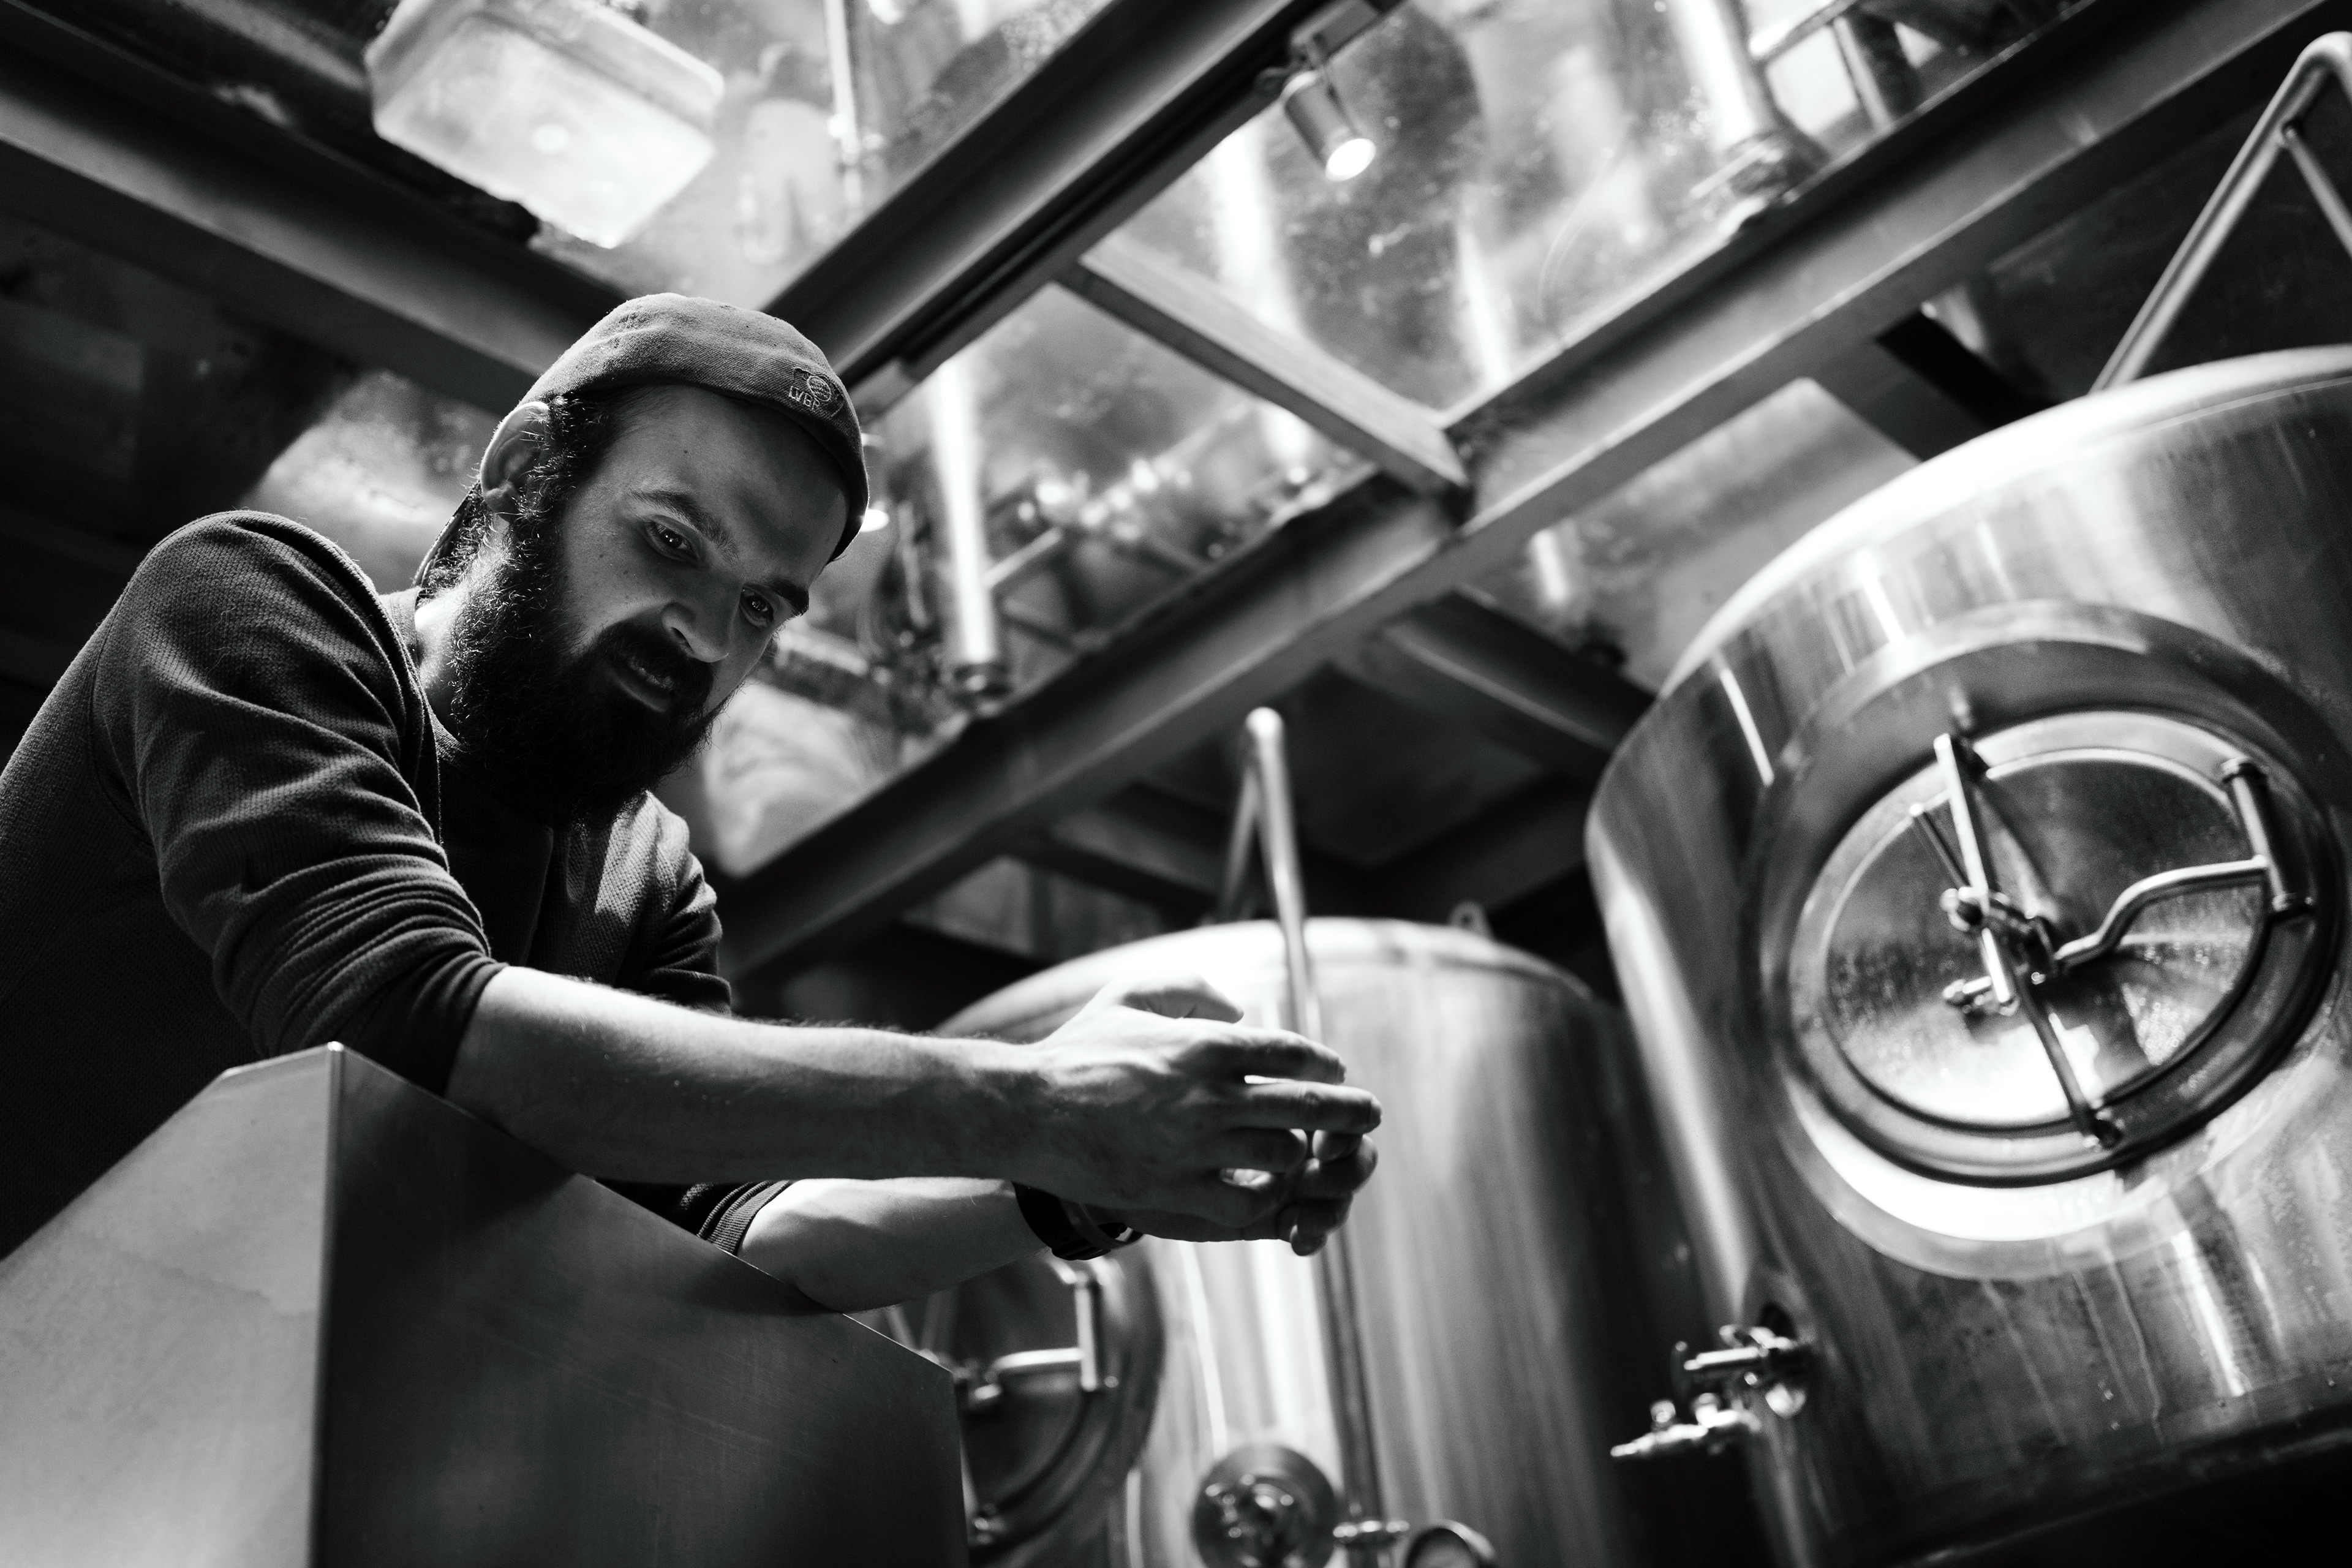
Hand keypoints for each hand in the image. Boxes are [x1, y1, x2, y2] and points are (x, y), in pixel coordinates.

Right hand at [1010, 975, 1381, 1230]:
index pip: (1293, 1051)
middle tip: (1368, 1114)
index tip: (1336, 1071)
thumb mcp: (1131, 995)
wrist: (1026, 1111)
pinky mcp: (1176, 1194)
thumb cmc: (1077, 1052)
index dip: (1325, 1062)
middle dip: (1348, 1111)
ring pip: (1283, 1158)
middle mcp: (1209, 1098)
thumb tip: (1242, 1008)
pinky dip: (1264, 1199)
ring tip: (1306, 1155)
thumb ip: (1192, 990)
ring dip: (1299, 1156)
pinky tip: (1266, 1192)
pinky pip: (1247, 1205)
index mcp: (1205, 1046)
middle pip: (1307, 1106)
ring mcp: (1195, 1150)